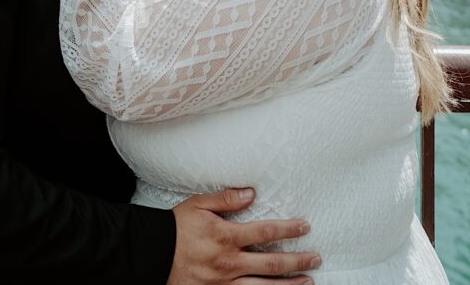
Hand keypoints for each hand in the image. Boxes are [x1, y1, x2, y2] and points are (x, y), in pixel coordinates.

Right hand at [168, 189, 319, 284]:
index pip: (265, 232)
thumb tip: (250, 193)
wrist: (154, 254)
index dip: (288, 229)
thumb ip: (225, 200)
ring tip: (308, 282)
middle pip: (272, 264)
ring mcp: (225, 283)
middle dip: (297, 261)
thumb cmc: (176, 227)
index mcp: (226, 237)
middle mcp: (230, 262)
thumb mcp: (198, 205)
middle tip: (316, 258)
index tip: (305, 226)